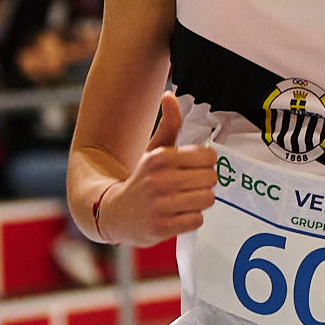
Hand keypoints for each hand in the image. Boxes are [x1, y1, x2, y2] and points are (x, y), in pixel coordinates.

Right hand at [100, 92, 215, 244]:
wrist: (114, 213)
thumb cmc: (142, 178)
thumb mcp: (153, 150)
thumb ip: (169, 124)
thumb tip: (170, 95)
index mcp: (160, 157)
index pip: (208, 157)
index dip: (206, 163)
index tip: (195, 167)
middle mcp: (160, 180)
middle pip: (211, 179)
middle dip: (204, 182)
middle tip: (189, 186)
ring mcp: (160, 206)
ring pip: (207, 199)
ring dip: (199, 201)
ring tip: (184, 200)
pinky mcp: (161, 228)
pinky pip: (197, 220)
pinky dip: (191, 219)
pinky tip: (178, 215)